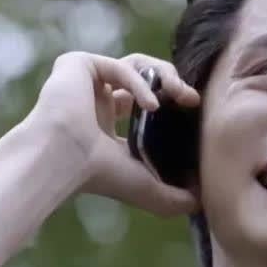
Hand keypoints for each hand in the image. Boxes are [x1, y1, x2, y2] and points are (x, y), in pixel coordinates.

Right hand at [21, 51, 200, 215]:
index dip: (173, 104)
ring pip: (137, 63)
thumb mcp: (147, 189)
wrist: (64, 161)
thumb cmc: (100, 176)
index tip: (195, 109)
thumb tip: (202, 203)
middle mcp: (95, 101)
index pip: (145, 104)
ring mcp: (86, 81)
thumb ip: (176, 198)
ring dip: (164, 74)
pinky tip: (151, 106)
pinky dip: (140, 84)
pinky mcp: (78, 64)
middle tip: (193, 98)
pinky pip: (120, 65)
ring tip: (180, 92)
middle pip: (146, 76)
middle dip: (174, 84)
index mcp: (107, 125)